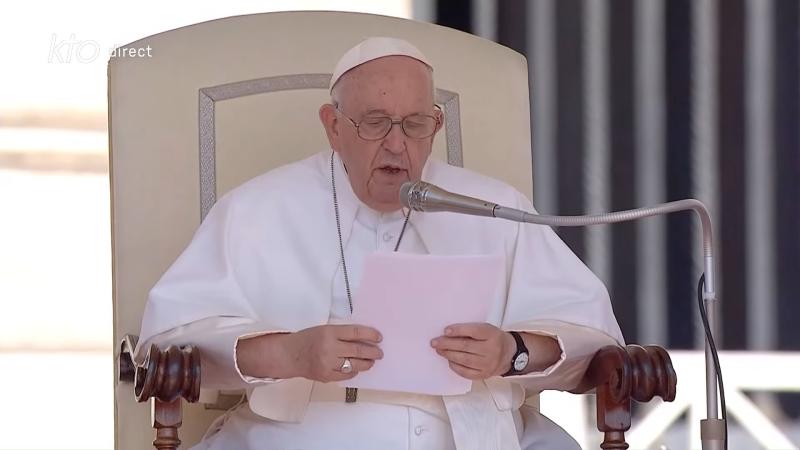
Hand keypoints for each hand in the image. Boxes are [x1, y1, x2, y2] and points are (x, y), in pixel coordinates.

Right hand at [237, 324, 382, 381]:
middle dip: (372, 352)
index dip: (370, 334)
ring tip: (371, 362)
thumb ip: (341, 333)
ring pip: (354, 364)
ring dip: (366, 363)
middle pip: (358, 349)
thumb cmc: (306, 339)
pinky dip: (353, 372)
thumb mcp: (323, 329)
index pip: (355, 332)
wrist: (288, 355)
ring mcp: (328, 363)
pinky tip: (356, 368)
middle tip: (380, 353)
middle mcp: (329, 347)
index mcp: (329, 332)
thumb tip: (363, 338)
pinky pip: (345, 375)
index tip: (379, 337)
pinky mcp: (326, 375)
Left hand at [430, 323, 515, 379]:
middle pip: (466, 346)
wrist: (509, 355)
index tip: (445, 330)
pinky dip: (455, 366)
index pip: (474, 331)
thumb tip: (448, 333)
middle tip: (435, 342)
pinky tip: (449, 360)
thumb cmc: (494, 339)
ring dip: (449, 354)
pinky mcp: (484, 374)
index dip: (459, 330)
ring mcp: (488, 364)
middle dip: (448, 344)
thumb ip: (470, 330)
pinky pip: (466, 372)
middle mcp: (491, 350)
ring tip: (439, 350)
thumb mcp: (486, 329)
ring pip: (464, 359)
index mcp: (492, 335)